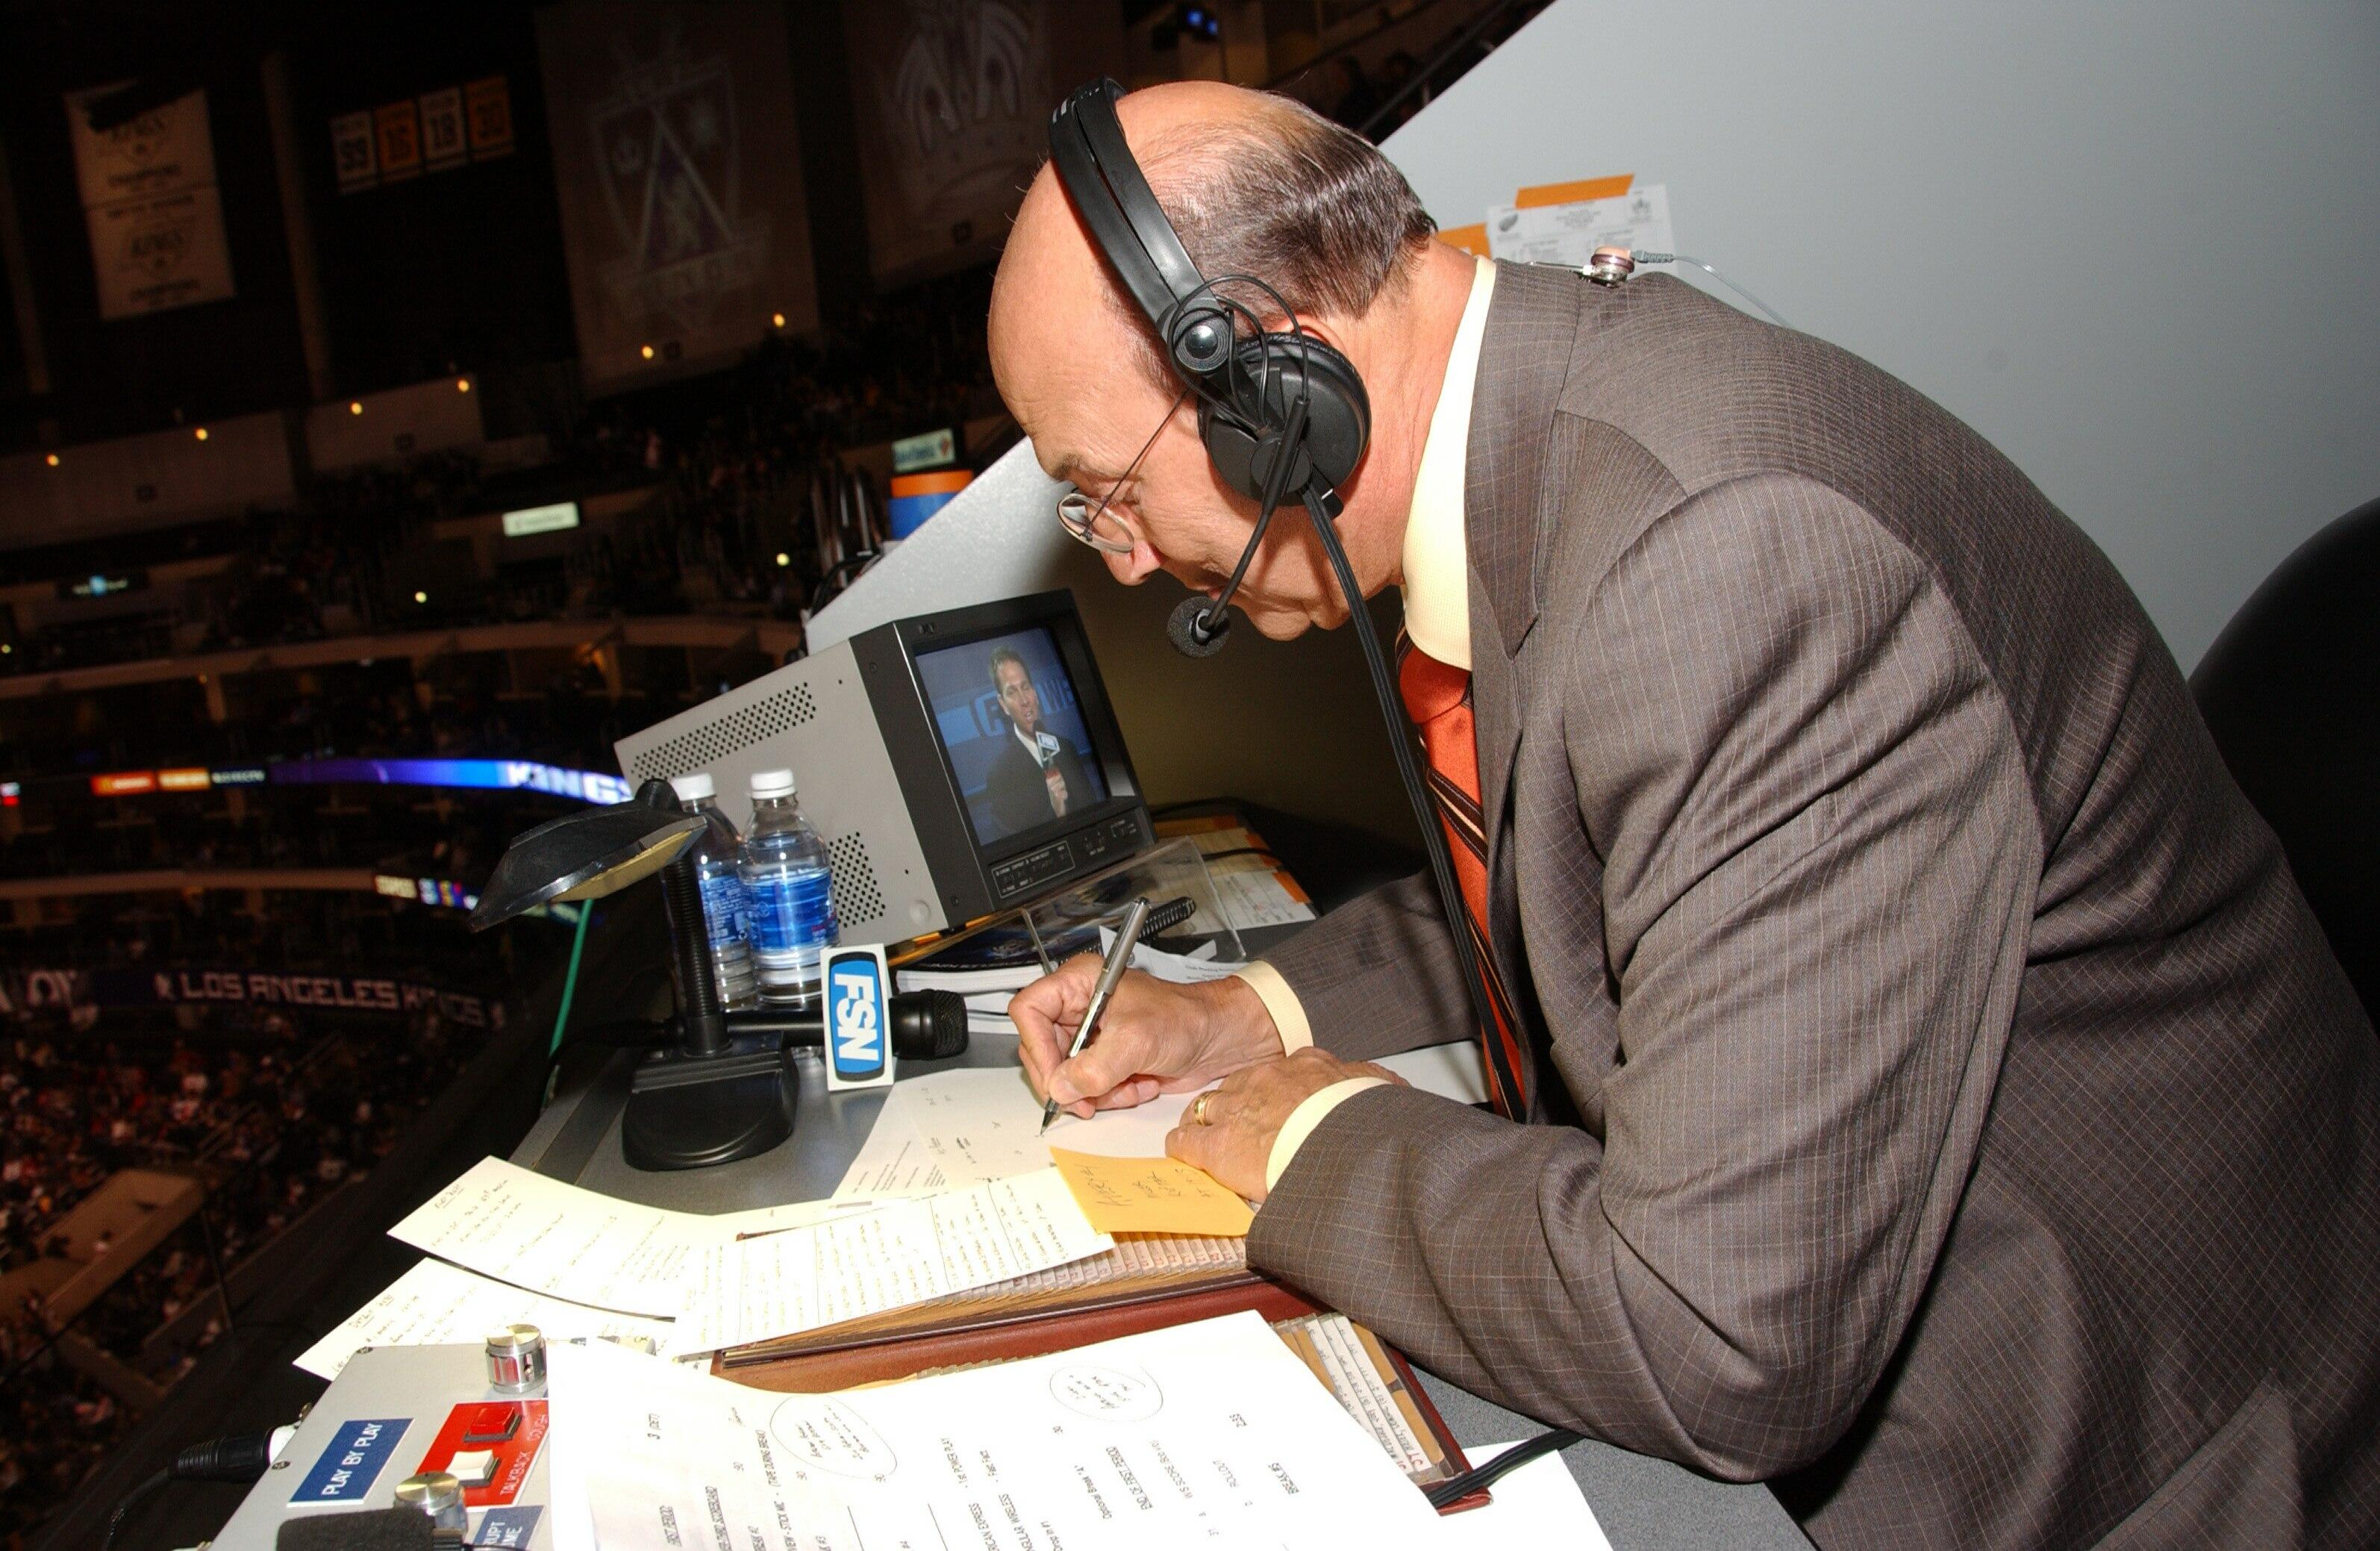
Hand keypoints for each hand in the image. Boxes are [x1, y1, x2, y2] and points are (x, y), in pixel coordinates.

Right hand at [1011, 961, 1281, 1117]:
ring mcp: (1092, 1035)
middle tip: (1086, 1098)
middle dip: (1068, 1079)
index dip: (1036, 1046)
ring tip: (1127, 1086)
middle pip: (1042, 1050)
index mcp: (1080, 983)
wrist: (1220, 1038)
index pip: (1030, 1011)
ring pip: (1065, 1075)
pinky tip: (1138, 1085)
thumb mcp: (1136, 1041)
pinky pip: (1088, 1087)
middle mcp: (1081, 1007)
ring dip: (1095, 1091)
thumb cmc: (1188, 1018)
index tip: (1056, 1075)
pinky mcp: (1106, 1058)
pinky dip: (1111, 1095)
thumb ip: (1093, 1067)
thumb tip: (1061, 1087)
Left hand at [1166, 1048, 1406, 1201]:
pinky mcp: (1216, 1145)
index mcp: (1302, 1068)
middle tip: (1240, 1122)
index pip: (1279, 1071)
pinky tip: (1188, 1154)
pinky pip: (1185, 1140)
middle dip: (1235, 1104)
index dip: (1272, 1090)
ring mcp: (1236, 1111)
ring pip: (1206, 1108)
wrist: (1338, 1143)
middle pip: (1237, 1086)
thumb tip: (1395, 1087)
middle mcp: (1263, 1082)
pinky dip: (1184, 1146)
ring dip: (1206, 1122)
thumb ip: (1375, 1083)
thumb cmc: (1357, 1122)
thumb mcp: (1374, 1089)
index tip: (1278, 1102)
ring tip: (1209, 1136)